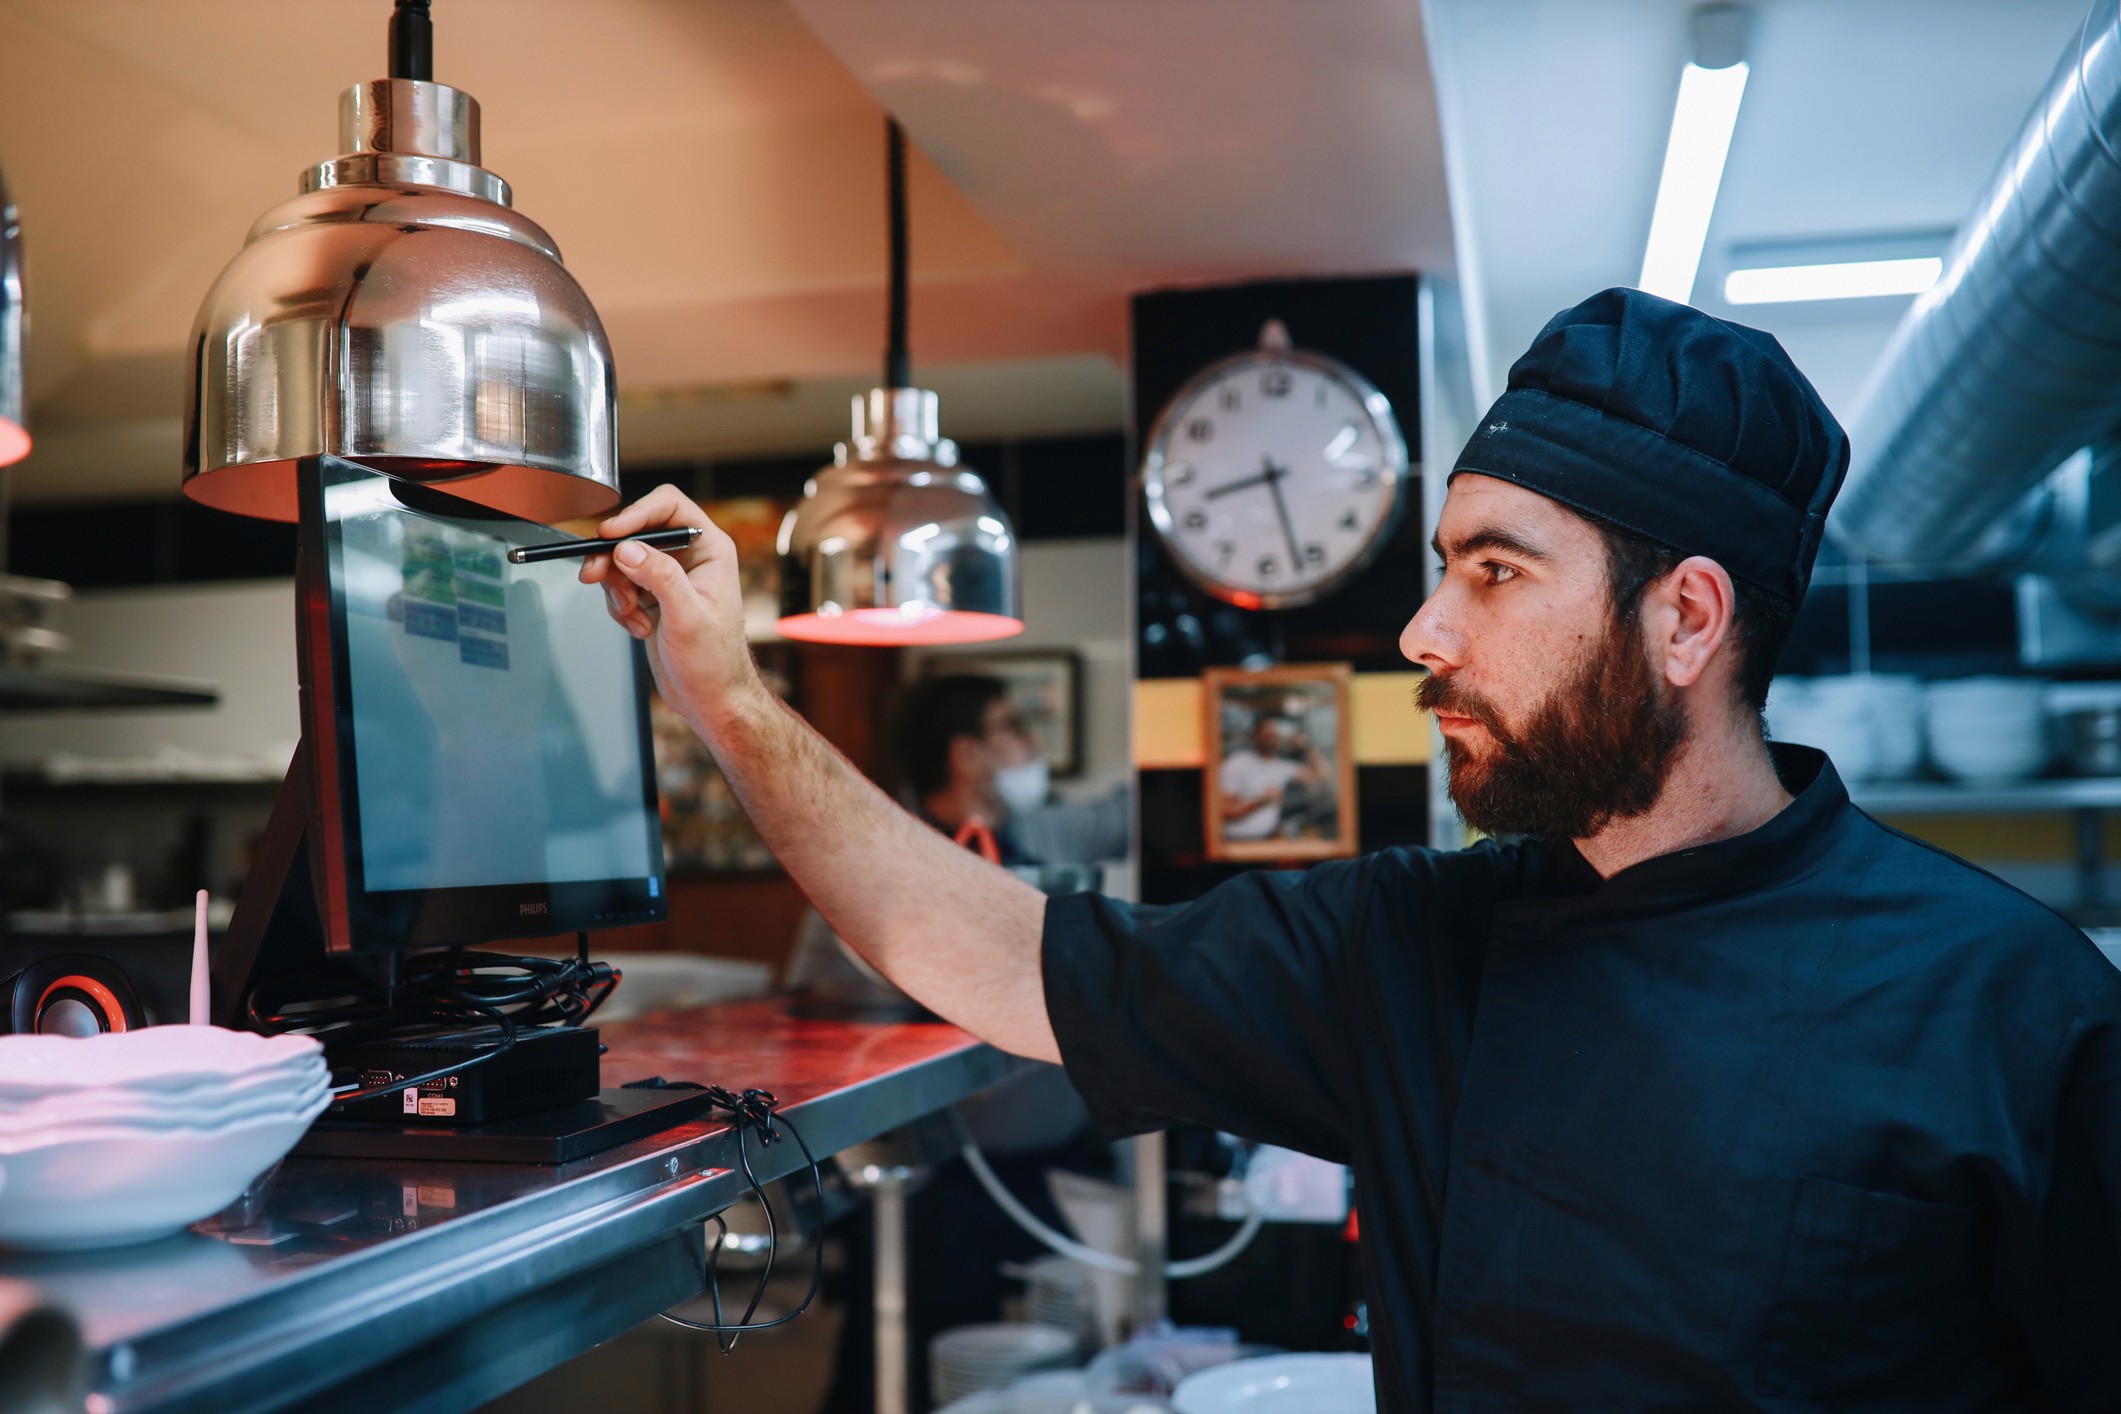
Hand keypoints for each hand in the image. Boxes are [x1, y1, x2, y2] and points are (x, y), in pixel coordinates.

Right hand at [579, 485, 764, 733]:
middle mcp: (691, 557)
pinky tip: (638, 627)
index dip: (636, 514)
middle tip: (595, 576)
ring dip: (617, 588)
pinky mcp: (653, 596)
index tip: (610, 536)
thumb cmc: (715, 662)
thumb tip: (627, 549)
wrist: (711, 699)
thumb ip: (659, 578)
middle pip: (637, 532)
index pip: (669, 506)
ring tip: (632, 616)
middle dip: (614, 558)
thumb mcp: (687, 617)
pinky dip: (620, 606)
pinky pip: (620, 585)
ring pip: (623, 560)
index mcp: (711, 549)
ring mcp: (670, 576)